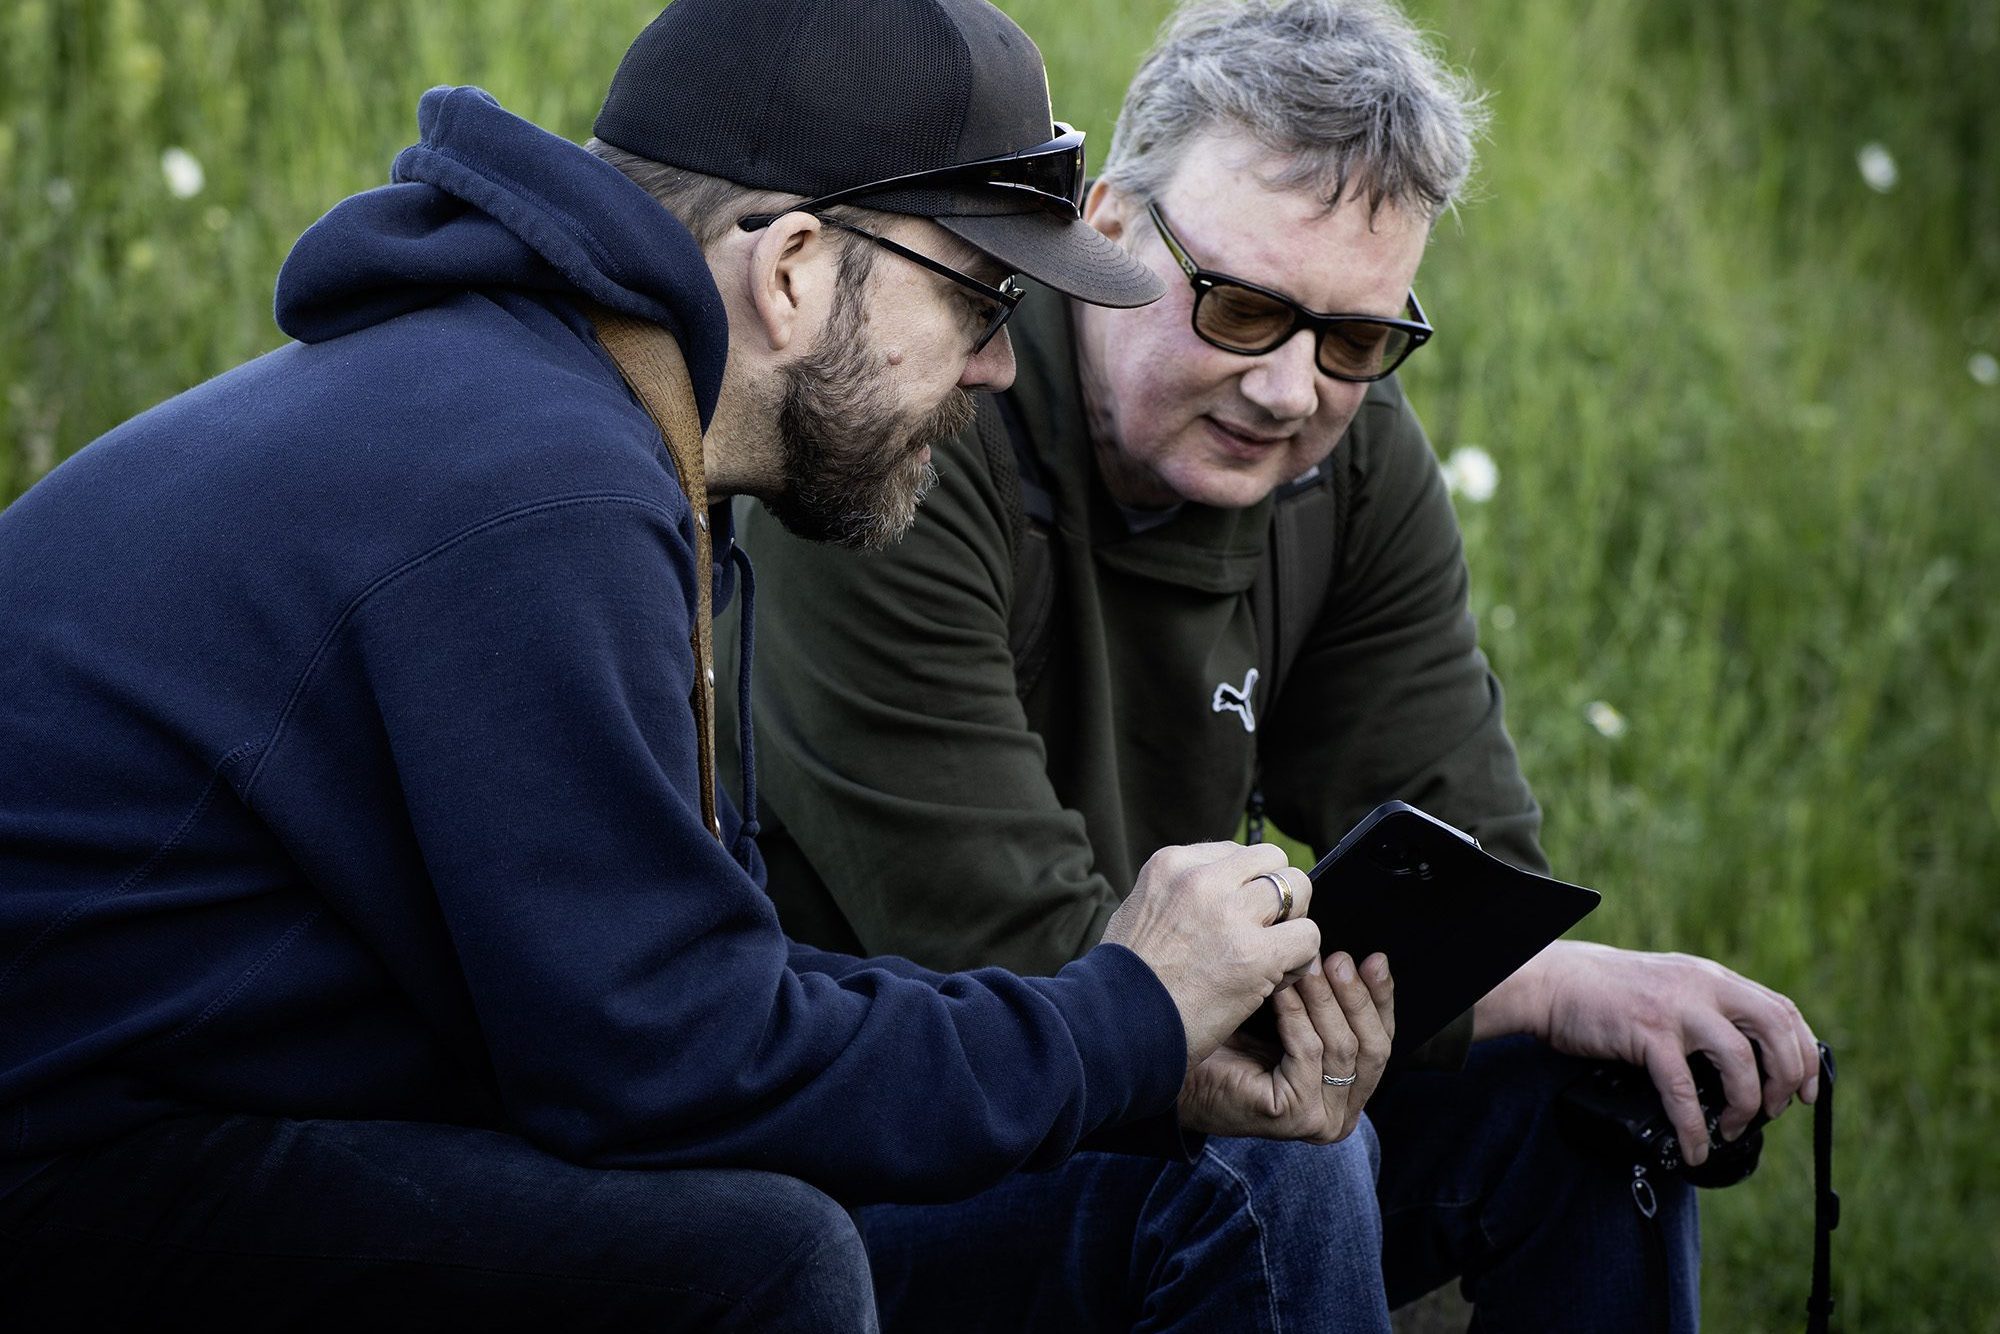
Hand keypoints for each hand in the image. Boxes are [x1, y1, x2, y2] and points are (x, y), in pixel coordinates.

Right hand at [1103, 842, 1319, 1069]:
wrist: (1114, 1026)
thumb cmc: (1125, 980)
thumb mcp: (1140, 911)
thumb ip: (1179, 892)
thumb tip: (1221, 890)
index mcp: (1172, 864)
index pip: (1236, 854)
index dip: (1244, 888)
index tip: (1233, 919)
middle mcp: (1202, 879)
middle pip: (1273, 862)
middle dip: (1275, 897)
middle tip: (1261, 933)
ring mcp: (1230, 913)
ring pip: (1298, 889)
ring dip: (1291, 924)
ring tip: (1271, 956)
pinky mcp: (1255, 953)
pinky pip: (1308, 936)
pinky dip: (1299, 960)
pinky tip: (1274, 980)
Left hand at [1178, 951, 1395, 1142]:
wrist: (1175, 1066)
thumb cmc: (1230, 1039)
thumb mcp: (1292, 1014)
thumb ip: (1326, 999)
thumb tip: (1357, 957)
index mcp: (1349, 1091)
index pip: (1379, 1039)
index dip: (1380, 998)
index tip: (1376, 958)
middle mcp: (1342, 1113)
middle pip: (1372, 1047)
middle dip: (1357, 998)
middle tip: (1340, 958)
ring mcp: (1322, 1119)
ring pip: (1342, 1048)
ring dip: (1325, 1000)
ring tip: (1308, 963)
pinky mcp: (1296, 1115)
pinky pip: (1308, 1052)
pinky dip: (1296, 1015)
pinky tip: (1281, 989)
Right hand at [1477, 940, 1818, 1165]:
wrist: (1553, 982)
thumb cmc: (1605, 994)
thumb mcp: (1669, 988)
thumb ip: (1704, 1011)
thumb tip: (1741, 1061)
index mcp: (1712, 979)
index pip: (1782, 1011)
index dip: (1804, 1054)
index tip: (1805, 1091)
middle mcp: (1702, 987)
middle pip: (1776, 1030)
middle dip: (1787, 1079)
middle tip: (1775, 1111)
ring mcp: (1676, 1009)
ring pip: (1741, 1060)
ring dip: (1747, 1105)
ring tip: (1732, 1128)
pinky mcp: (1647, 1033)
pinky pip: (1684, 1090)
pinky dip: (1694, 1127)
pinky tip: (1693, 1147)